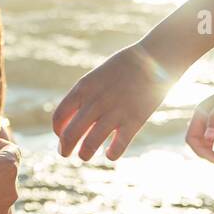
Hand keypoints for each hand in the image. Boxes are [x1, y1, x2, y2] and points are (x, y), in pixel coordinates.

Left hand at [52, 43, 174, 161]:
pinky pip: (118, 146)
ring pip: (90, 144)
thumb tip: (72, 119)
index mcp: (83, 88)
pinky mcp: (134, 120)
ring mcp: (115, 112)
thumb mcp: (97, 77)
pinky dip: (112, 154)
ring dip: (84, 154)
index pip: (59, 115)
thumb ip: (84, 96)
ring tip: (84, 156)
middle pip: (70, 134)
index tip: (61, 136)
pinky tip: (111, 154)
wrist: (155, 57)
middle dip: (64, 148)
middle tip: (65, 154)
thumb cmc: (123, 68)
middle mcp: (96, 101)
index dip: (57, 130)